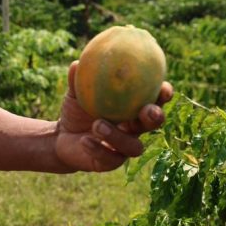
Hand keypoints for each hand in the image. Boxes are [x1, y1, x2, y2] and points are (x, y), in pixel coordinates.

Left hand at [55, 61, 173, 172]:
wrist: (61, 137)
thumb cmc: (75, 111)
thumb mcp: (75, 95)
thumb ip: (78, 81)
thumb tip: (77, 64)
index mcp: (131, 108)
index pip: (154, 100)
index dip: (163, 95)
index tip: (164, 88)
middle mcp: (134, 129)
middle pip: (154, 124)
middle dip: (155, 117)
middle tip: (147, 111)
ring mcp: (124, 147)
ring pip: (134, 146)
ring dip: (118, 135)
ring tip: (98, 124)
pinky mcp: (110, 162)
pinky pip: (110, 159)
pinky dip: (98, 149)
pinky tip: (86, 141)